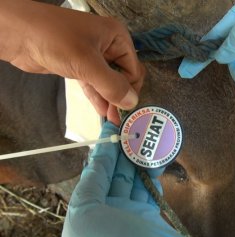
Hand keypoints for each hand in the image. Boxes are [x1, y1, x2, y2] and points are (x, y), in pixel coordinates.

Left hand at [0, 0, 144, 124]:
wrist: (17, 34)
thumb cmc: (55, 41)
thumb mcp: (87, 63)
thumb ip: (112, 85)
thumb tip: (132, 103)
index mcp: (117, 37)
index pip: (133, 69)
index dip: (130, 89)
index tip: (123, 109)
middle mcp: (109, 45)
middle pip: (122, 76)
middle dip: (120, 96)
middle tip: (118, 118)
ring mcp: (93, 56)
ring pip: (108, 82)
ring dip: (109, 100)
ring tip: (112, 120)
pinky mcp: (79, 65)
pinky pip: (94, 83)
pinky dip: (98, 96)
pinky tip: (102, 111)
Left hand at [62, 122, 182, 236]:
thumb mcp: (86, 213)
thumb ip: (91, 182)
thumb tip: (98, 153)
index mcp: (87, 213)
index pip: (96, 173)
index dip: (104, 148)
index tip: (114, 125)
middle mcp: (107, 213)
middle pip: (117, 174)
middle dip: (125, 151)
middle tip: (136, 129)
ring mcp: (131, 217)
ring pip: (136, 181)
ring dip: (142, 161)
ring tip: (150, 142)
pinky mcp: (152, 220)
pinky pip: (151, 192)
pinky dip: (154, 175)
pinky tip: (157, 161)